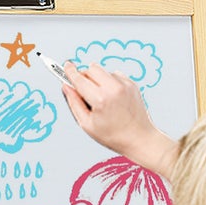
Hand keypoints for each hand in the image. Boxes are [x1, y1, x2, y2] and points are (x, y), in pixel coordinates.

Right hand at [61, 64, 176, 176]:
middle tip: (83, 90)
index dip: (70, 72)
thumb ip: (74, 103)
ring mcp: (124, 85)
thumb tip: (66, 87)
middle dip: (84, 76)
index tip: (66, 66)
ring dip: (97, 79)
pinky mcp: (132, 84)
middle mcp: (114, 88)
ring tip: (101, 97)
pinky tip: (112, 97)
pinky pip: (114, 75)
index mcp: (101, 99)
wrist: (139, 138)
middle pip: (91, 69)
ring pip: (102, 71)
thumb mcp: (87, 124)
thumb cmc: (113, 136)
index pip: (80, 79)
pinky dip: (109, 82)